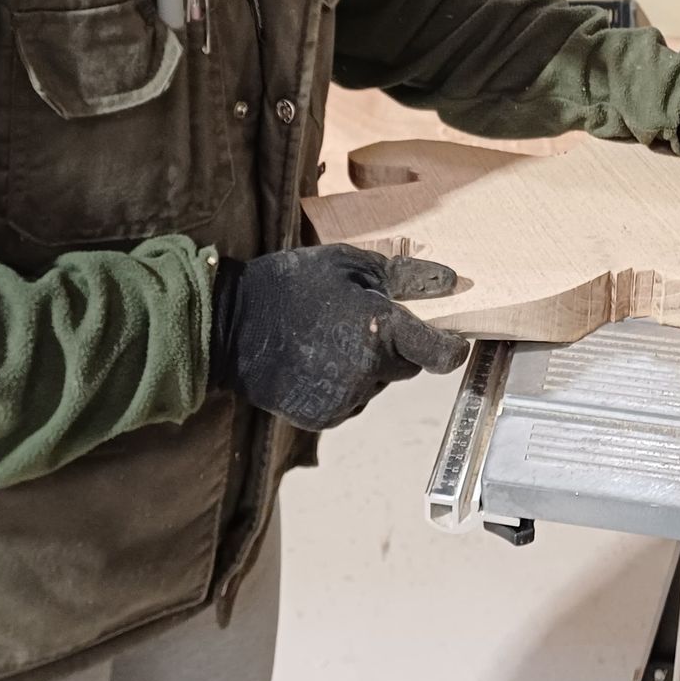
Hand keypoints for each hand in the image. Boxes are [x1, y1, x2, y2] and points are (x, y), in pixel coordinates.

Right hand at [210, 244, 469, 430]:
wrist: (229, 324)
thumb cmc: (291, 284)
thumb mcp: (349, 263)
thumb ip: (405, 276)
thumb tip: (451, 282)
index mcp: (379, 328)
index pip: (441, 354)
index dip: (451, 348)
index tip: (450, 342)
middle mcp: (367, 370)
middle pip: (406, 367)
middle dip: (393, 349)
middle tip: (355, 323)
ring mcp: (344, 398)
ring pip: (377, 386)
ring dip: (365, 369)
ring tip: (325, 342)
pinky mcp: (322, 417)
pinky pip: (350, 403)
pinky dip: (341, 387)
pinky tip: (313, 363)